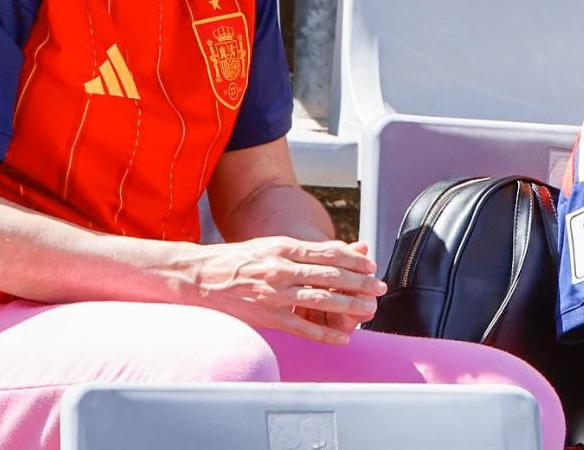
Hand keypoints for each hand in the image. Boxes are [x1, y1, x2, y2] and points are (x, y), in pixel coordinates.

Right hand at [194, 237, 384, 343]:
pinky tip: (343, 338)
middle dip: (361, 283)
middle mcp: (282, 270)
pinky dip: (326, 334)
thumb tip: (340, 249)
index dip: (355, 261)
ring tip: (369, 309)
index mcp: (285, 248)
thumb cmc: (240, 259)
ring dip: (350, 305)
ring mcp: (276, 295)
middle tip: (380, 287)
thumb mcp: (273, 245)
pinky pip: (303, 328)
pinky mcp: (269, 317)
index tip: (371, 266)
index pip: (330, 253)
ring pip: (322, 300)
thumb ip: (305, 250)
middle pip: (331, 276)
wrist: (203, 276)